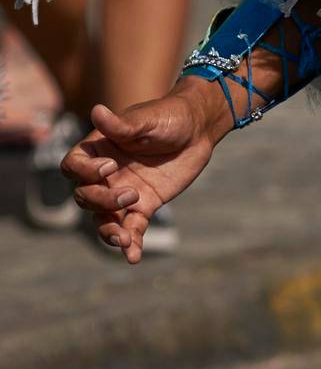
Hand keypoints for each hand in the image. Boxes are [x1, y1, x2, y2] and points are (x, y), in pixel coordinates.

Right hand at [61, 80, 229, 263]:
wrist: (199, 128)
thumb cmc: (169, 115)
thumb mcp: (147, 119)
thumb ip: (121, 124)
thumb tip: (96, 111)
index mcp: (100, 148)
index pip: (73, 166)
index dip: (84, 172)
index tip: (110, 167)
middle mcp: (107, 173)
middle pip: (86, 197)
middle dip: (103, 201)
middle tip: (131, 194)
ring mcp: (124, 191)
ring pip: (103, 219)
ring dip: (109, 231)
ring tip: (124, 239)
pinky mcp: (144, 205)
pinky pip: (132, 228)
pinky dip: (131, 244)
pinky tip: (134, 257)